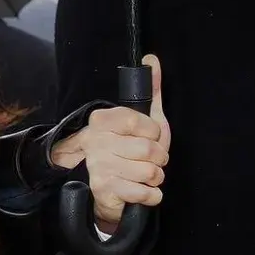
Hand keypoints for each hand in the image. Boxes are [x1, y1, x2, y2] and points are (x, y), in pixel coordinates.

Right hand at [50, 55, 168, 231]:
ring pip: (148, 172)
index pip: (137, 121)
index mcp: (102, 121)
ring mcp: (99, 166)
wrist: (109, 191)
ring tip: (146, 175)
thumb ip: (150, 90)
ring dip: (155, 177)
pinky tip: (143, 190)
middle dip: (158, 158)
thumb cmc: (129, 152)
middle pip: (147, 149)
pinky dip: (151, 195)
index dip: (153, 132)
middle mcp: (96, 142)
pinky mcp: (105, 190)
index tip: (150, 136)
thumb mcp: (144, 120)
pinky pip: (143, 193)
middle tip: (151, 160)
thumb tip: (151, 59)